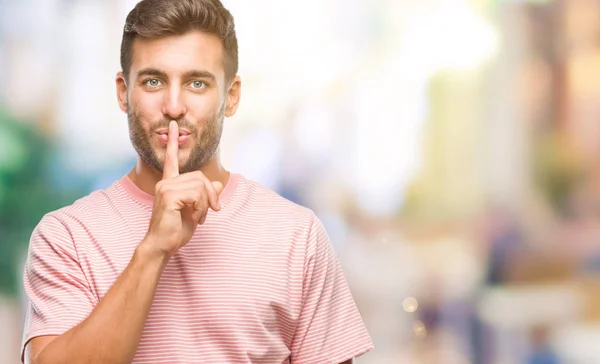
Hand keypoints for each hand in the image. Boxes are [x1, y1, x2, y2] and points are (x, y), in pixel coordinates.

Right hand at [143, 121, 222, 258]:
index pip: (170, 159)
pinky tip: (195, 217)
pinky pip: (197, 194)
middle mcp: (165, 182)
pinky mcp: (168, 196)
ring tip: (199, 216)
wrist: (163, 246)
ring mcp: (165, 187)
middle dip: (211, 194)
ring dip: (206, 204)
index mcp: (169, 184)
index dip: (172, 142)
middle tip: (212, 210)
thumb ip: (205, 195)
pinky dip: (202, 207)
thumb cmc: (176, 230)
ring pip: (201, 185)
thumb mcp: (196, 210)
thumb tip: (216, 182)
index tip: (173, 125)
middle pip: (200, 177)